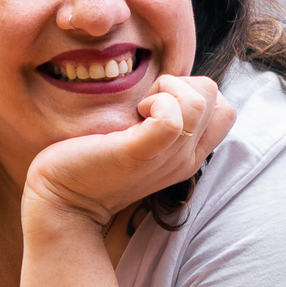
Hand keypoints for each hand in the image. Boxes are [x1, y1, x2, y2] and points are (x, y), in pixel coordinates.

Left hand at [23, 75, 234, 228]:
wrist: (61, 201)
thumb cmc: (94, 162)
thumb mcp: (142, 141)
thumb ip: (163, 121)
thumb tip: (168, 85)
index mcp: (188, 155)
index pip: (223, 110)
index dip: (194, 93)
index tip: (157, 104)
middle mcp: (185, 159)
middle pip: (216, 98)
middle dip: (182, 86)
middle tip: (145, 106)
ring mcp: (166, 158)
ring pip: (199, 101)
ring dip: (166, 90)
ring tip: (138, 111)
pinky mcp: (140, 154)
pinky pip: (172, 119)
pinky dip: (157, 103)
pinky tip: (134, 115)